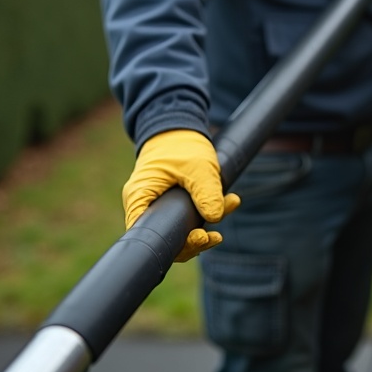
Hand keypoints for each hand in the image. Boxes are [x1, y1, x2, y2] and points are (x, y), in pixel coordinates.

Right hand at [124, 129, 241, 261]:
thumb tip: (215, 217)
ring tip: (231, 204)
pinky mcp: (173, 204)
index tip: (199, 237)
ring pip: (181, 230)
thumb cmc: (181, 145)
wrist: (179, 127)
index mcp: (140, 196)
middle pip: (166, 238)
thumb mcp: (197, 165)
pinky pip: (189, 217)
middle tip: (216, 235)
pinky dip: (209, 212)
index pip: (149, 235)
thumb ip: (206, 191)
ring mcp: (158, 206)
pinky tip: (230, 201)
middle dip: (195, 241)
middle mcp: (145, 205)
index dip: (175, 244)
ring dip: (207, 225)